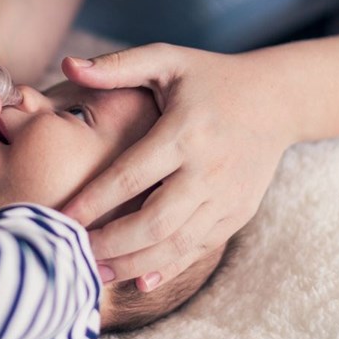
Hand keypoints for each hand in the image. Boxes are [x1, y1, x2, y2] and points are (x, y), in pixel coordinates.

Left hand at [61, 44, 291, 290]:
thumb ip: (117, 65)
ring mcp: (227, 196)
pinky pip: (199, 248)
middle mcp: (209, 169)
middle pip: (154, 221)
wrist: (277, 99)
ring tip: (96, 272)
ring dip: (133, 264)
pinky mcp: (238, 213)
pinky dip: (167, 267)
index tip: (61, 217)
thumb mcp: (167, 60)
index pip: (131, 176)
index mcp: (185, 132)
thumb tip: (68, 64)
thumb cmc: (209, 77)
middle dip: (110, 243)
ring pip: (176, 244)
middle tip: (72, 252)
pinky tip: (137, 279)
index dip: (94, 201)